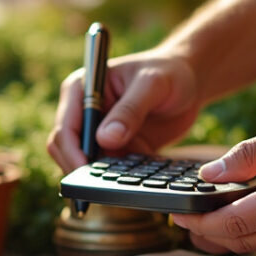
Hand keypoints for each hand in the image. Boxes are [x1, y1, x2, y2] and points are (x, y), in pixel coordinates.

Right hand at [47, 50, 199, 172]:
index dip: (73, 152)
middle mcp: (83, 111)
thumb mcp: (152, 85)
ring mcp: (96, 131)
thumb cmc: (169, 72)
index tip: (87, 170)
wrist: (189, 82)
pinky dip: (117, 176)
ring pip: (84, 162)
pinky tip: (134, 177)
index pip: (66, 127)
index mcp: (81, 89)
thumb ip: (129, 111)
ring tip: (123, 180)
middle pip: (66, 148)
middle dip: (79, 167)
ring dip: (99, 174)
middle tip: (102, 184)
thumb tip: (104, 140)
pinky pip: (107, 169)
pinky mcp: (113, 147)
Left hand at [169, 107, 255, 254]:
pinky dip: (254, 232)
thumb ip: (248, 154)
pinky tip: (239, 216)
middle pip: (242, 241)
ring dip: (229, 234)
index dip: (200, 220)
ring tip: (203, 216)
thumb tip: (209, 175)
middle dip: (207, 232)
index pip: (235, 222)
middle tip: (182, 217)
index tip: (178, 213)